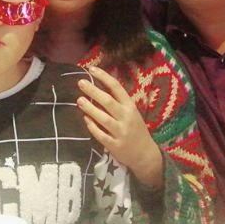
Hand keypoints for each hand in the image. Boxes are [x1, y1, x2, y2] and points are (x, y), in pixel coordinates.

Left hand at [77, 66, 163, 188]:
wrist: (145, 154)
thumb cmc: (135, 129)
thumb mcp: (131, 113)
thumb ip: (117, 102)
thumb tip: (97, 85)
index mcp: (130, 106)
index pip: (117, 88)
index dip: (104, 77)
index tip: (91, 69)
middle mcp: (126, 118)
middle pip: (108, 102)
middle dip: (94, 91)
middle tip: (81, 83)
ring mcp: (121, 132)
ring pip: (104, 118)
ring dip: (90, 108)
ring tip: (79, 100)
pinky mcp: (115, 145)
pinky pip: (101, 135)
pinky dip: (92, 126)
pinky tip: (85, 119)